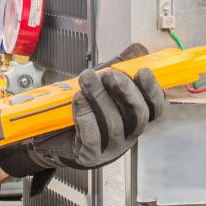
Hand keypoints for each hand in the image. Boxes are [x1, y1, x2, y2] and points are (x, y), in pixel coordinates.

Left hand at [0, 43, 164, 178]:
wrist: (49, 132)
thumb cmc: (81, 107)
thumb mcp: (103, 83)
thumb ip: (122, 65)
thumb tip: (138, 50)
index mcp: (134, 117)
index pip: (155, 108)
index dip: (153, 90)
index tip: (142, 71)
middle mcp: (127, 134)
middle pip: (138, 116)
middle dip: (126, 92)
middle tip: (110, 74)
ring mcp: (110, 148)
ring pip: (113, 124)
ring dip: (100, 97)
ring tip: (86, 79)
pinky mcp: (90, 155)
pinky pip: (92, 136)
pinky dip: (86, 115)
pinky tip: (78, 99)